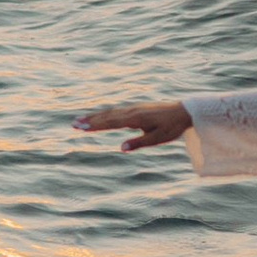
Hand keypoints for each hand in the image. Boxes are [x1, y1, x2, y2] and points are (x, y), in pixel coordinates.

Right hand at [76, 98, 191, 150]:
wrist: (184, 111)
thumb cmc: (172, 127)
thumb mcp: (157, 138)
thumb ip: (139, 143)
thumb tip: (121, 148)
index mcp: (135, 119)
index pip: (110, 122)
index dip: (94, 125)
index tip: (80, 127)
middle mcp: (131, 111)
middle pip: (106, 116)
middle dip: (89, 120)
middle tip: (73, 124)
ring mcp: (133, 108)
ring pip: (110, 112)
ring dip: (95, 116)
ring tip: (80, 119)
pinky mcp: (136, 108)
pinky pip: (116, 111)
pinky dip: (105, 113)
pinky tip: (99, 116)